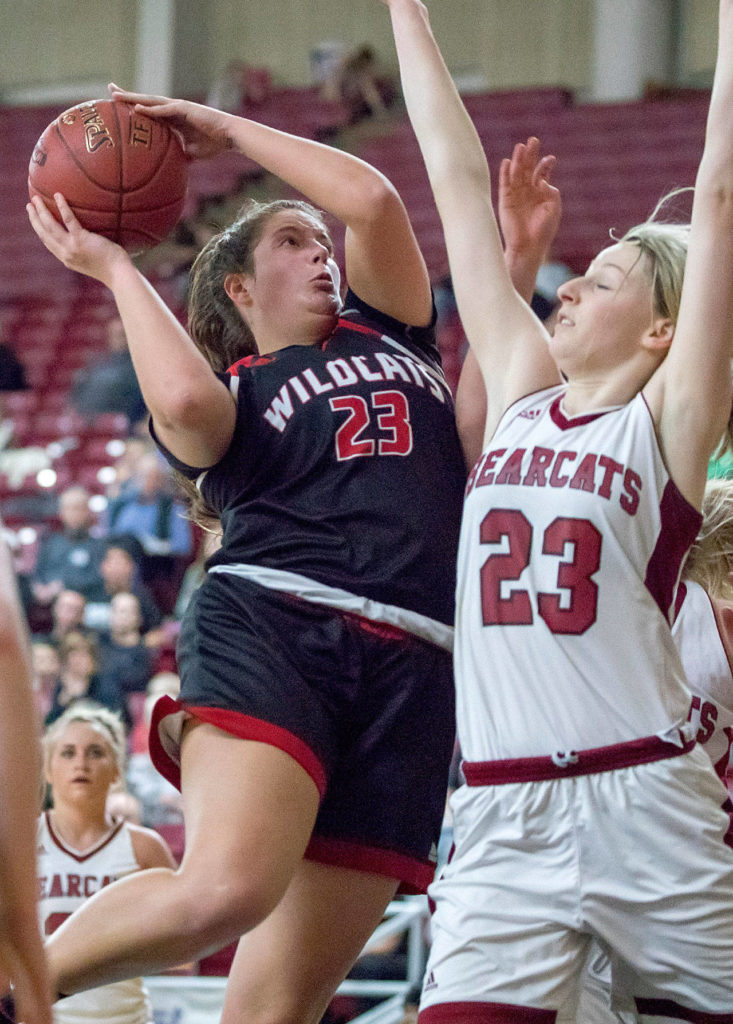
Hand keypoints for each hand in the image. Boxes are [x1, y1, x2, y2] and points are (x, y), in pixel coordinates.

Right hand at [26, 194, 130, 286]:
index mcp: (67, 259)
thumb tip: (88, 239)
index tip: (34, 219)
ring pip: (50, 226)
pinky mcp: (81, 240)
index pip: (48, 243)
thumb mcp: (92, 261)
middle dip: (34, 218)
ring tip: (35, 198)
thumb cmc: (112, 267)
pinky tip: (58, 195)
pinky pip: (69, 220)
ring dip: (41, 211)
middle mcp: (65, 254)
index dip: (39, 230)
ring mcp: (72, 247)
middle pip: (44, 233)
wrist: (119, 274)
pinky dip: (62, 207)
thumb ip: (85, 251)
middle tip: (29, 205)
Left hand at [108, 85, 231, 158]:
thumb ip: (179, 156)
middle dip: (127, 95)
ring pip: (151, 101)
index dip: (134, 106)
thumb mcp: (192, 153)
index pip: (150, 110)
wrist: (229, 137)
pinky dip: (150, 109)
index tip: (118, 106)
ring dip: (133, 98)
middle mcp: (173, 109)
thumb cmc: (214, 145)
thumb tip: (171, 171)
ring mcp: (178, 107)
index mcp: (173, 118)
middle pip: (146, 100)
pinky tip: (136, 108)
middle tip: (109, 89)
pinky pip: (163, 110)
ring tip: (115, 96)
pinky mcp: (185, 108)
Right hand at [498, 137, 560, 261]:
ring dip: (517, 160)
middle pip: (527, 168)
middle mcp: (527, 191)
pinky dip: (504, 173)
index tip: (550, 159)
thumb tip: (542, 180)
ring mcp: (516, 195)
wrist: (528, 247)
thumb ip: (551, 192)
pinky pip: (504, 184)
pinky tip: (506, 162)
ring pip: (516, 173)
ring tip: (520, 147)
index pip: (541, 173)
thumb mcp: (554, 209)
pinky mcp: (505, 201)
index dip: (545, 164)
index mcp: (540, 193)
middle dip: (530, 155)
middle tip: (533, 140)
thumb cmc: (543, 230)